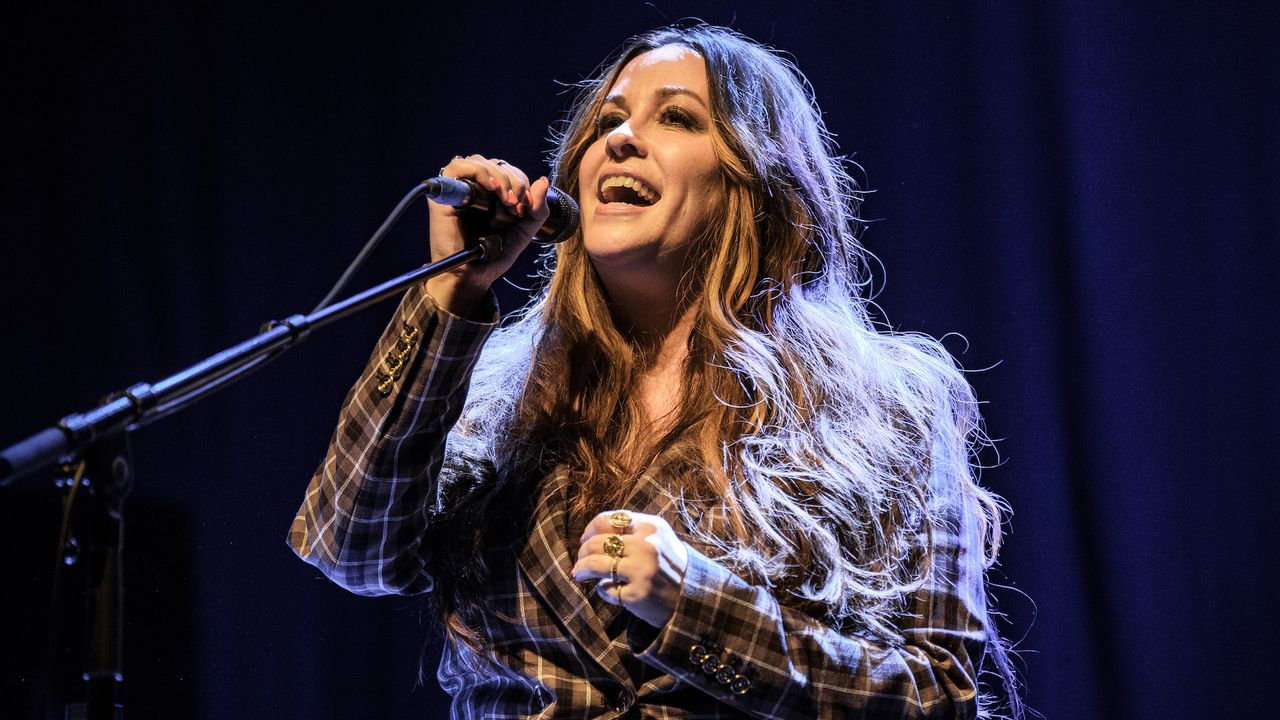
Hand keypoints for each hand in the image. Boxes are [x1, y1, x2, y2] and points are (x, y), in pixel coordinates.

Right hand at [425, 155, 550, 315]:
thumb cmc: (493, 255)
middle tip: (516, 206)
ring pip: (479, 161)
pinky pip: (457, 167)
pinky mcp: (445, 195)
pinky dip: (478, 172)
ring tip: (506, 201)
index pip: (509, 171)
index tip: (525, 206)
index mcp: (493, 195)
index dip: (521, 182)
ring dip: (499, 177)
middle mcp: (475, 189)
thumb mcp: (524, 231)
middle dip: (514, 181)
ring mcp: (459, 190)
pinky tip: (491, 188)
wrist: (473, 276)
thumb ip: (537, 209)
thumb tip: (543, 180)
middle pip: (496, 164)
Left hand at [572, 510, 689, 628]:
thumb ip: (630, 531)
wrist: (692, 598)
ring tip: (579, 574)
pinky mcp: (637, 593)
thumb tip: (589, 536)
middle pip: (597, 542)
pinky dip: (603, 591)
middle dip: (582, 553)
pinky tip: (610, 591)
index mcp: (650, 527)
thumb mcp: (657, 538)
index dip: (590, 529)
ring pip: (595, 564)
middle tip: (580, 561)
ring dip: (582, 569)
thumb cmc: (667, 565)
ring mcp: (642, 570)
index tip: (584, 539)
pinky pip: (605, 589)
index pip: (608, 520)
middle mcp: (646, 545)